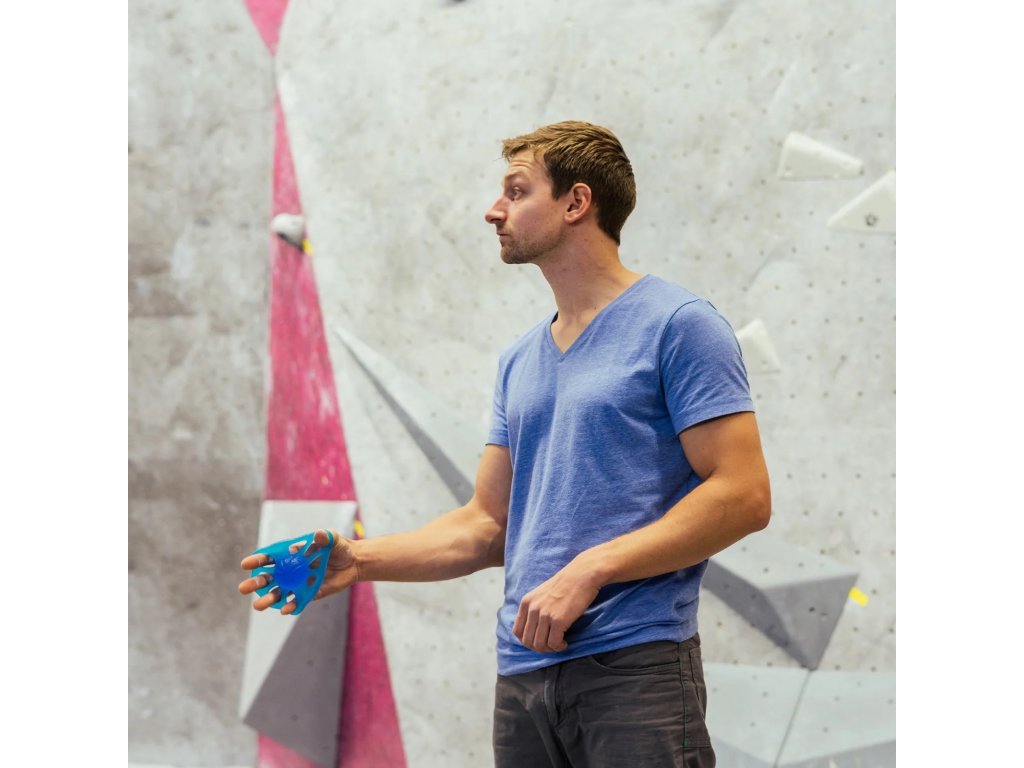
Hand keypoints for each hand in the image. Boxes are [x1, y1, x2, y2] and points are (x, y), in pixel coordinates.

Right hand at [238, 528, 360, 613]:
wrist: (354, 562)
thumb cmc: (339, 547)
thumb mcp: (333, 539)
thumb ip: (325, 537)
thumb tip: (318, 534)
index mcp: (290, 554)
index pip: (270, 558)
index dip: (257, 561)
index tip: (246, 564)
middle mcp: (290, 570)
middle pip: (268, 578)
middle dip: (255, 583)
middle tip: (243, 588)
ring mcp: (298, 584)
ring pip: (278, 593)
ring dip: (268, 599)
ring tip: (257, 605)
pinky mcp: (309, 594)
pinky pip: (296, 602)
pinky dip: (290, 606)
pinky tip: (284, 610)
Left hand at [513, 559, 599, 652]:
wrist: (582, 575)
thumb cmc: (566, 584)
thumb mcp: (542, 593)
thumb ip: (535, 608)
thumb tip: (534, 629)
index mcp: (526, 602)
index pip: (517, 631)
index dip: (528, 641)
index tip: (540, 640)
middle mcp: (532, 609)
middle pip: (527, 641)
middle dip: (539, 648)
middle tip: (551, 645)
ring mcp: (544, 615)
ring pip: (540, 645)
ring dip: (550, 649)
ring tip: (559, 643)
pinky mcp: (558, 620)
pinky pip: (554, 643)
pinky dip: (559, 647)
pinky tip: (565, 642)